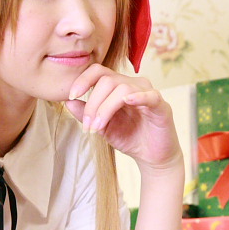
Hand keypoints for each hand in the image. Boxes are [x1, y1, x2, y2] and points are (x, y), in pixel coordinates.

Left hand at [65, 64, 181, 171]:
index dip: (83, 79)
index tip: (72, 95)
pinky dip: (138, 97)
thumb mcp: (102, 127)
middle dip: (93, 103)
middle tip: (87, 125)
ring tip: (98, 128)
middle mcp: (133, 85)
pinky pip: (150, 95)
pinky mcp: (161, 106)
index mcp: (118, 87)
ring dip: (105, 108)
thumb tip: (67, 101)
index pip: (99, 71)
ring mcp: (148, 93)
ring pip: (122, 88)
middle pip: (107, 80)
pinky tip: (127, 102)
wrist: (152, 157)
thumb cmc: (129, 138)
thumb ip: (86, 113)